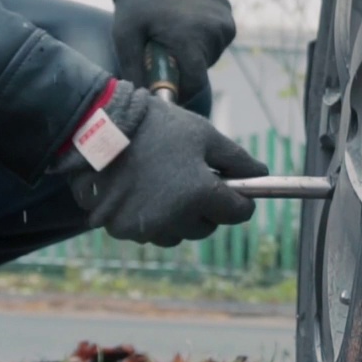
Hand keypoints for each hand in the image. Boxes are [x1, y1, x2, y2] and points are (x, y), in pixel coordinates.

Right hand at [52, 81, 268, 245]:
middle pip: (207, 228)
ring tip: (165, 183)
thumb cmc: (157, 127)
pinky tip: (143, 191)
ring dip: (179, 217)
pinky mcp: (121, 231)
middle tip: (194, 179)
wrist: (99, 128)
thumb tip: (261, 175)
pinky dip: (151, 218)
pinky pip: (149, 233)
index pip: (238, 214)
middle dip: (207, 208)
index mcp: (200, 194)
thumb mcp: (204, 135)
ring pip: (178, 234)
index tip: (235, 189)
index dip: (240, 200)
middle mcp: (174, 218)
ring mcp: (146, 227)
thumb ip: (238, 160)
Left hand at [113, 0, 234, 103]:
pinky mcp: (229, 14)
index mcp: (191, 38)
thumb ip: (133, 69)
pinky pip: (217, 38)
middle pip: (203, 69)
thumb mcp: (125, 33)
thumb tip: (143, 101)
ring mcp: (225, 21)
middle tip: (163, 49)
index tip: (164, 85)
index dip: (180, 91)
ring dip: (194, 51)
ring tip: (174, 31)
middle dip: (183, 67)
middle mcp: (215, 31)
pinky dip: (203, 37)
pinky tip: (186, 21)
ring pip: (211, 55)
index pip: (196, 84)